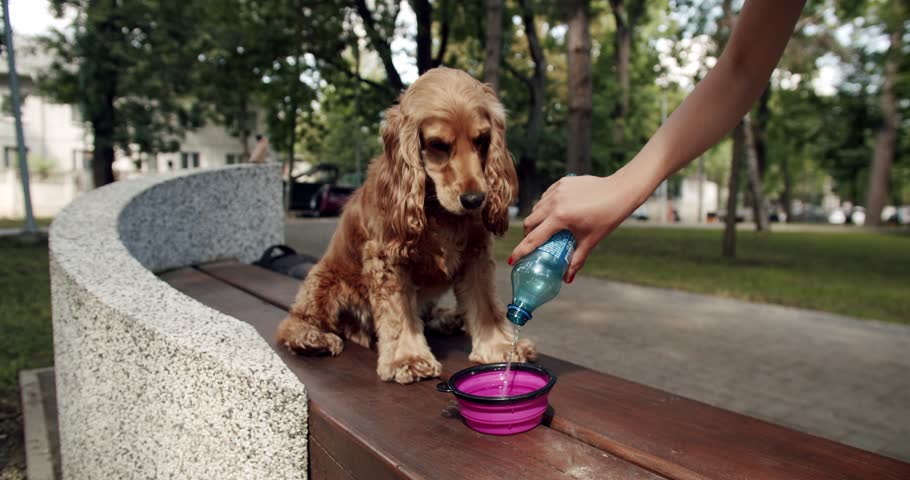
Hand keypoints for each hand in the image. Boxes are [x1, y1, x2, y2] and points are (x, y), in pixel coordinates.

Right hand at [509, 174, 644, 282]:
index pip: (534, 238)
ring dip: (537, 219)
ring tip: (547, 228)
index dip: (521, 251)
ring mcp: (558, 190)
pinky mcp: (563, 182)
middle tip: (534, 243)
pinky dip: (546, 206)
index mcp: (560, 218)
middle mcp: (554, 202)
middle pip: (530, 221)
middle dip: (528, 234)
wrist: (621, 190)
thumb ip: (576, 260)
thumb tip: (567, 279)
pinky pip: (546, 196)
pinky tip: (556, 212)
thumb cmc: (608, 217)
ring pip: (537, 207)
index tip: (512, 260)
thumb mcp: (591, 241)